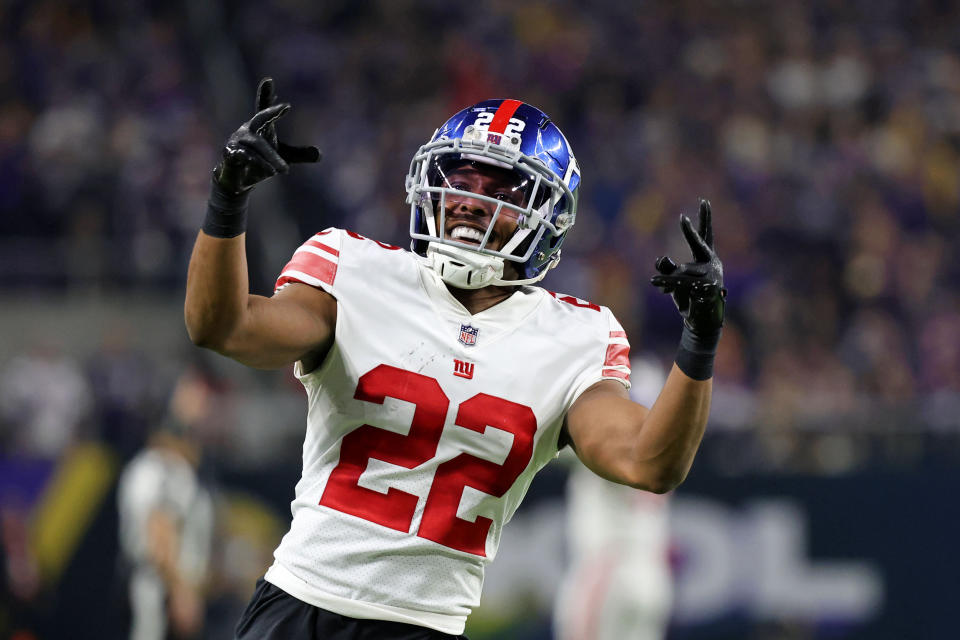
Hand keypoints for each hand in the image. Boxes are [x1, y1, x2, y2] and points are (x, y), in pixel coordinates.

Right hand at [213, 77, 321, 194]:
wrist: (239, 180)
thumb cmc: (260, 163)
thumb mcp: (283, 158)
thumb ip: (299, 154)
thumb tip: (319, 155)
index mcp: (260, 127)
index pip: (264, 109)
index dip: (266, 96)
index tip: (269, 81)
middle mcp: (248, 130)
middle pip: (260, 119)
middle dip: (271, 112)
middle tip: (284, 107)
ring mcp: (237, 141)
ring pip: (257, 146)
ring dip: (270, 158)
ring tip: (284, 170)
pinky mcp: (230, 154)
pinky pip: (242, 155)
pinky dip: (252, 161)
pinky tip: (259, 166)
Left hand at [651, 199, 725, 339]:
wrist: (700, 318)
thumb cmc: (689, 295)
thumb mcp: (675, 278)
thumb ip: (667, 266)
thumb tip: (662, 259)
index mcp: (707, 258)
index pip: (706, 235)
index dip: (704, 219)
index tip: (703, 201)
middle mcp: (712, 264)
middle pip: (700, 244)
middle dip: (690, 233)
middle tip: (682, 219)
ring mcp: (712, 276)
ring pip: (683, 271)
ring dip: (668, 279)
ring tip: (656, 282)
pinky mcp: (707, 288)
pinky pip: (682, 282)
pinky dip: (666, 283)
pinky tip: (654, 282)